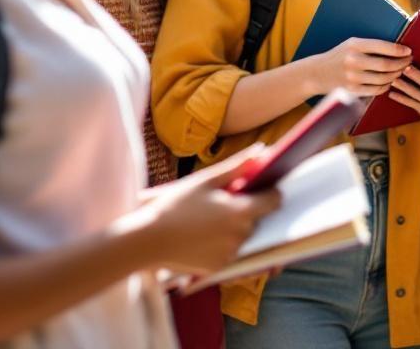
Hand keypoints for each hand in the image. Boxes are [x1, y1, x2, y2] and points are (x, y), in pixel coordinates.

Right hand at [131, 151, 281, 275]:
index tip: (261, 188)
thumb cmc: (175, 205)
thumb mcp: (206, 180)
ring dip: (235, 228)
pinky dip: (222, 244)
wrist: (146, 240)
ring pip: (243, 237)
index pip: (273, 201)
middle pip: (257, 220)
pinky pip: (230, 253)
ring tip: (209, 220)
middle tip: (224, 203)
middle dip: (247, 211)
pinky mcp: (218, 268)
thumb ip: (237, 166)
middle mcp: (241, 236)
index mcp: (241, 212)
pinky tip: (203, 236)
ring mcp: (230, 254)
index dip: (270, 192)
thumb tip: (262, 151)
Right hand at [311, 37, 411, 97]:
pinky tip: (390, 82)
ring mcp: (353, 77)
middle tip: (410, 61)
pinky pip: (376, 90)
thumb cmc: (339, 55)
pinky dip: (386, 86)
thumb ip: (370, 45)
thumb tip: (396, 47)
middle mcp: (354, 60)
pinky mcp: (352, 90)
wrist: (316, 73)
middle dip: (402, 63)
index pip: (383, 46)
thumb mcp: (351, 44)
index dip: (399, 50)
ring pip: (383, 78)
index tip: (408, 51)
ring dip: (396, 75)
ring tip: (402, 71)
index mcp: (355, 45)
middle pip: (386, 64)